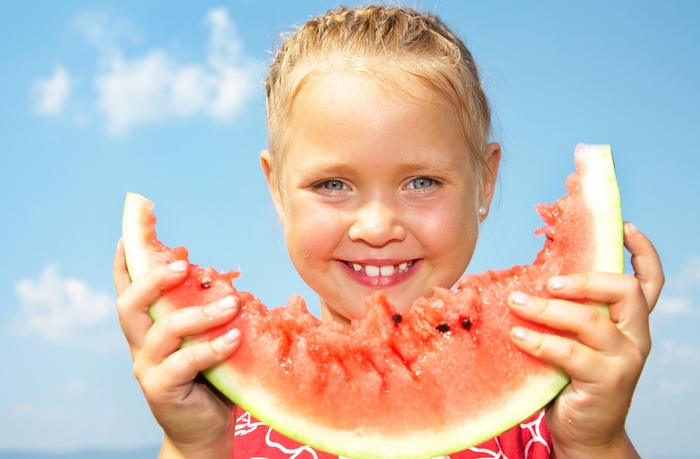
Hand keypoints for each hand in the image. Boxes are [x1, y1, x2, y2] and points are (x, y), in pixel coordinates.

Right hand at [113, 239, 240, 457]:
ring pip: (163, 330)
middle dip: (154, 278)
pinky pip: (184, 363)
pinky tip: (235, 337)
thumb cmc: (213, 377)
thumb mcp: (211, 338)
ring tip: (232, 303)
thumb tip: (252, 289)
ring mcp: (148, 368)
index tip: (134, 232)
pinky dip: (211, 348)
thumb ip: (215, 314)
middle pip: (130, 304)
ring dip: (198, 313)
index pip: (129, 288)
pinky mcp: (161, 390)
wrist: (205, 429)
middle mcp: (141, 344)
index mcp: (149, 326)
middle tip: (185, 264)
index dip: (127, 261)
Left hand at [506, 222, 662, 457]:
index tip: (624, 227)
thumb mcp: (577, 339)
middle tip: (550, 280)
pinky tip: (517, 334)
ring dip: (549, 309)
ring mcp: (625, 360)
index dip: (642, 252)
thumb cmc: (573, 378)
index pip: (649, 282)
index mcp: (630, 322)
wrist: (585, 432)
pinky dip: (540, 341)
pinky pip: (571, 353)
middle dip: (587, 279)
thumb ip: (569, 312)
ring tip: (516, 302)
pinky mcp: (606, 382)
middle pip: (626, 292)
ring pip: (592, 321)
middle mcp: (636, 337)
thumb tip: (530, 277)